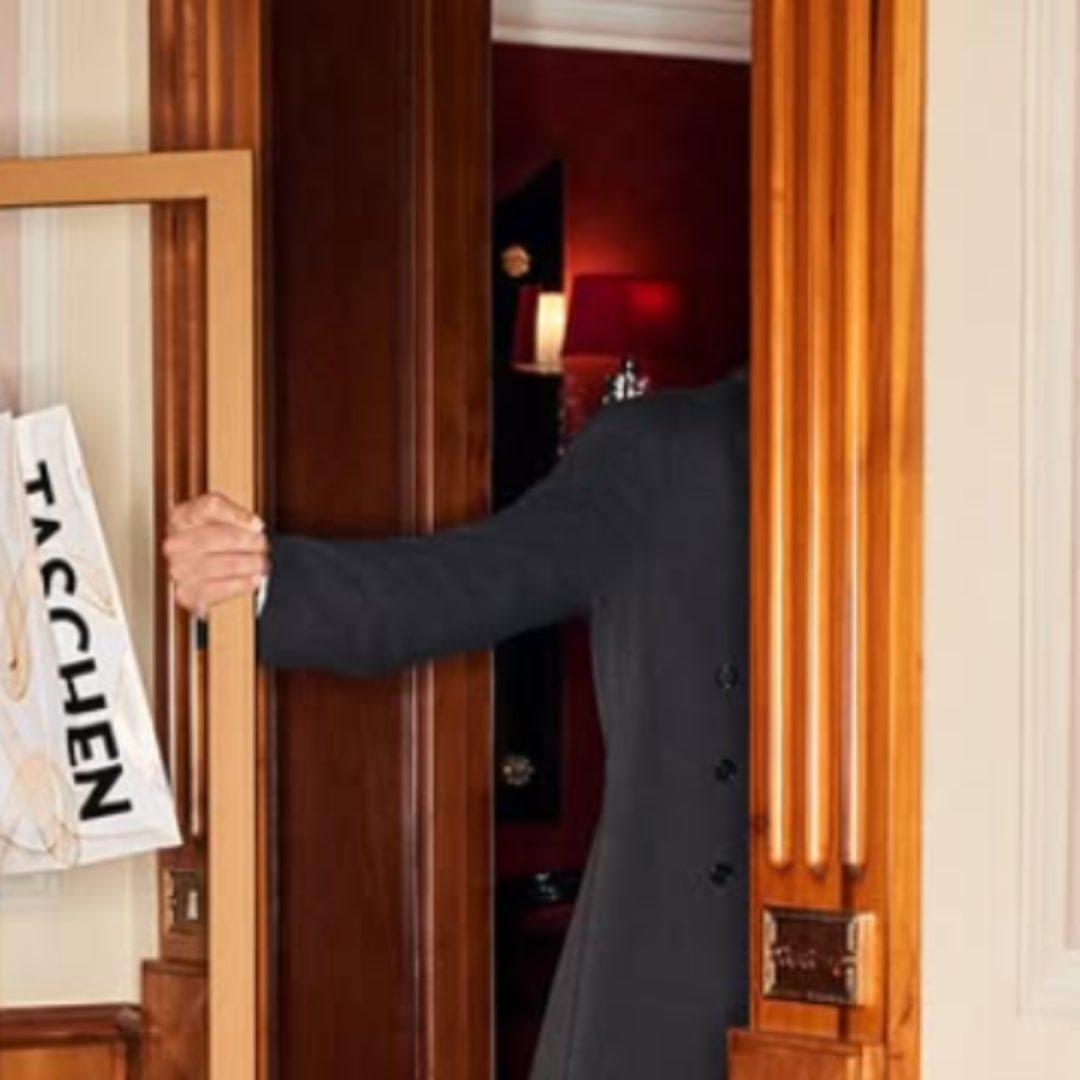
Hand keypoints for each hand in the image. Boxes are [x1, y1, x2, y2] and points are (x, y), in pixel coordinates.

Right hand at [165, 492, 269, 616]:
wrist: (188, 568)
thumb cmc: (206, 538)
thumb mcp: (215, 516)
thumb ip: (233, 513)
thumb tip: (255, 525)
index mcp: (181, 517)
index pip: (211, 507)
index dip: (239, 515)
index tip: (258, 524)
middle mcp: (176, 543)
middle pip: (224, 537)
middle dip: (251, 542)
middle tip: (263, 545)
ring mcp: (180, 569)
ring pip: (228, 564)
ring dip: (252, 564)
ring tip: (261, 562)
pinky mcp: (188, 593)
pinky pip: (223, 589)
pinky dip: (244, 584)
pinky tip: (253, 579)